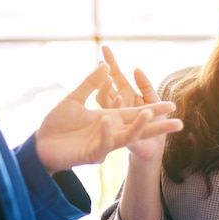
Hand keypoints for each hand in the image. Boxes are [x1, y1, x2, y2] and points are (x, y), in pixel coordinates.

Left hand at [35, 62, 182, 173]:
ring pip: (127, 137)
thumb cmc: (57, 125)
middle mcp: (111, 132)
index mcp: (110, 119)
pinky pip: (103, 144)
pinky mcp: (91, 154)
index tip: (172, 106)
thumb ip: (91, 84)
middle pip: (140, 129)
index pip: (137, 113)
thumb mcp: (74, 100)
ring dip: (138, 126)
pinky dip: (107, 132)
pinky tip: (107, 118)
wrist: (39, 144)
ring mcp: (103, 144)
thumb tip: (105, 65)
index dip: (154, 110)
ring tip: (148, 113)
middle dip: (159, 127)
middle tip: (179, 123)